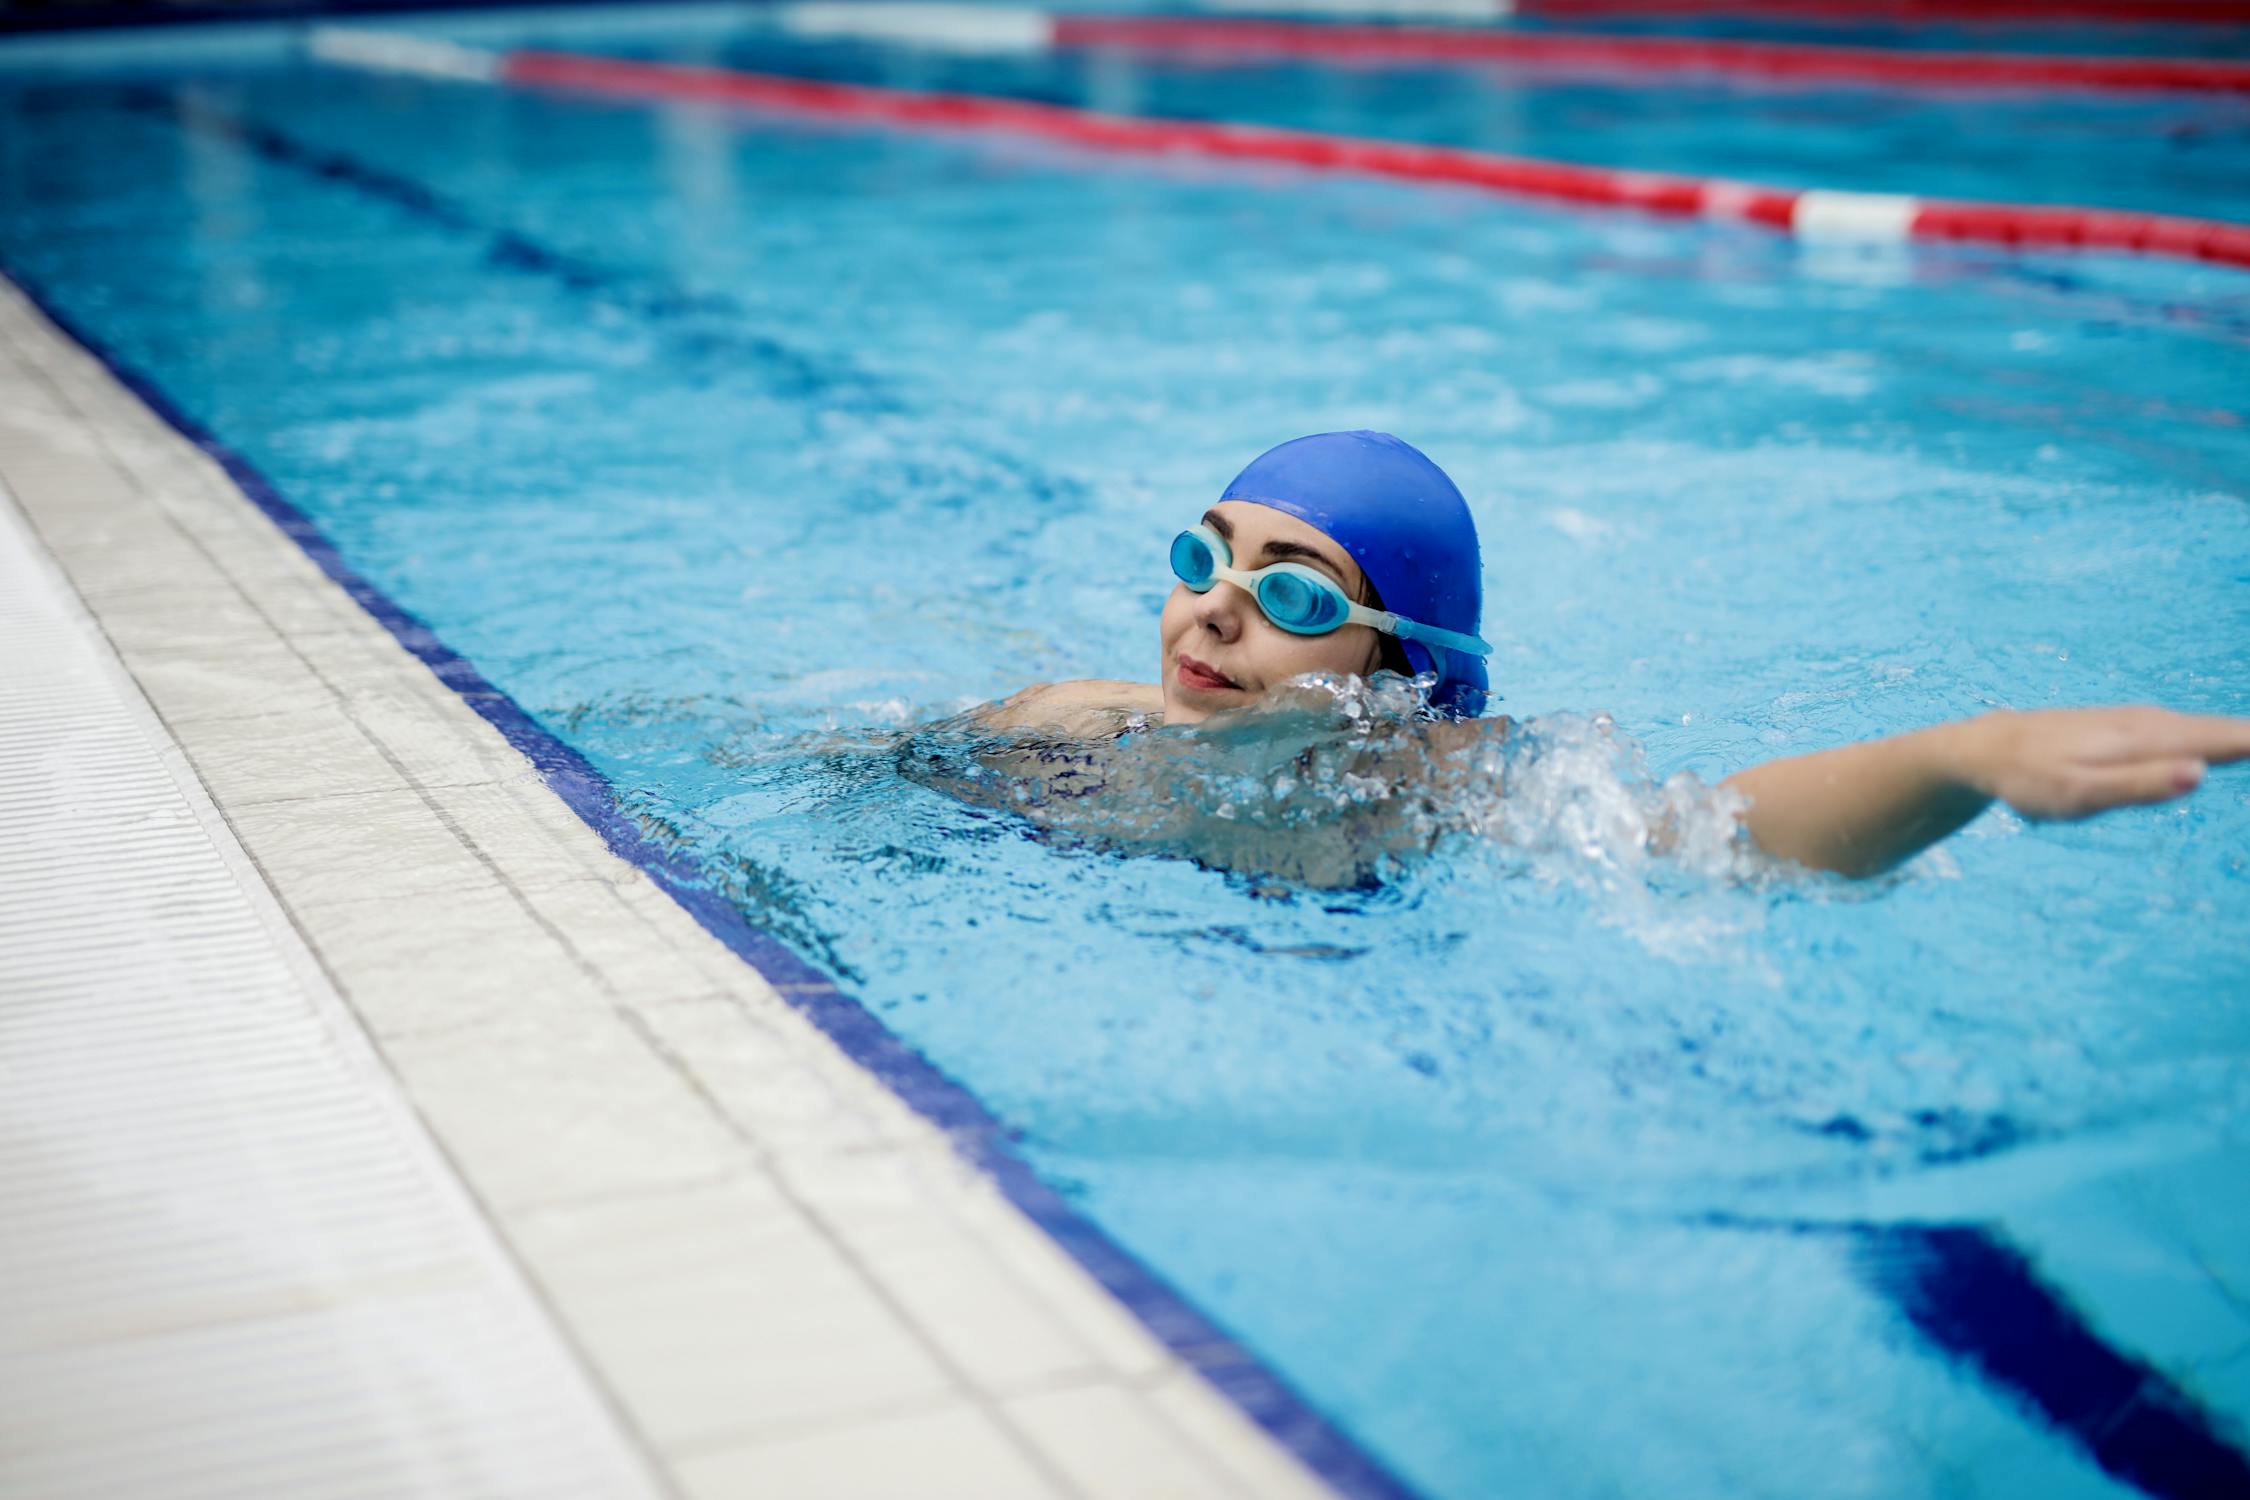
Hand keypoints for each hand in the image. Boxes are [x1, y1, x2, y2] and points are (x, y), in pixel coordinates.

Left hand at [1960, 707, 2249, 821]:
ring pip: (2223, 732)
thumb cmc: (2031, 778)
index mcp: (2154, 738)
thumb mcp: (2079, 793)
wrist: (1989, 748)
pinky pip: (2204, 734)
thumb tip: (2201, 772)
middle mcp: (2161, 724)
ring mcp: (2153, 725)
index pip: (2236, 739)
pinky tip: (2243, 746)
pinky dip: (2235, 738)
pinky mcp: (2145, 732)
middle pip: (2238, 733)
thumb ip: (2138, 785)